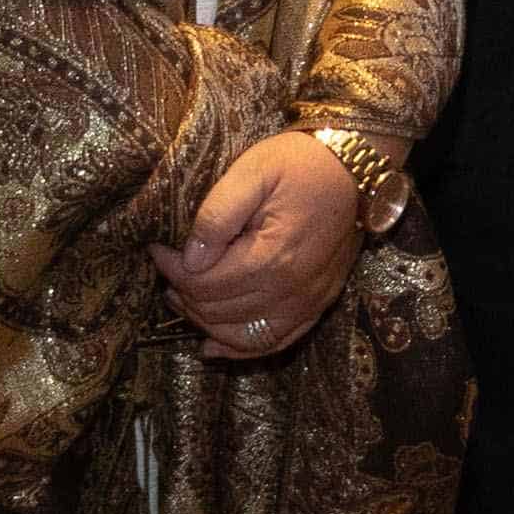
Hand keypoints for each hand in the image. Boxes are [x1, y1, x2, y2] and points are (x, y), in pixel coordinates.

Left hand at [153, 133, 360, 359]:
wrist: (355, 167)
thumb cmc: (300, 163)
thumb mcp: (252, 172)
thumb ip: (217, 215)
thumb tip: (190, 259)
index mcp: (272, 257)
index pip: (204, 283)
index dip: (171, 269)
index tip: (158, 248)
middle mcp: (292, 290)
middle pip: (218, 311)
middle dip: (184, 292)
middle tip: (169, 268)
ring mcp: (308, 302)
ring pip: (240, 335)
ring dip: (204, 321)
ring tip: (183, 297)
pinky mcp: (318, 304)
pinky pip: (275, 342)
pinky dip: (240, 350)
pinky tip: (213, 346)